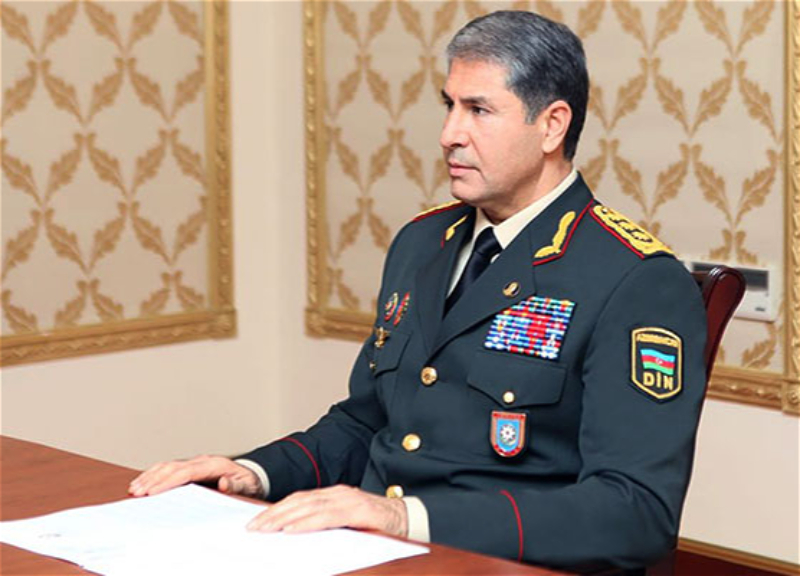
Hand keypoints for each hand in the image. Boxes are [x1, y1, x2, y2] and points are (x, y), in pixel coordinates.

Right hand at [129, 456, 260, 497]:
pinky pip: (171, 468)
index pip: (185, 472)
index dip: (167, 481)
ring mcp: (197, 463)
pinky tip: (145, 482)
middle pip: (173, 467)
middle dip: (153, 479)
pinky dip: (155, 474)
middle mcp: (203, 461)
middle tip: (137, 492)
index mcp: (214, 465)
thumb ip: (236, 485)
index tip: (152, 491)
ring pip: (168, 466)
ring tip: (135, 488)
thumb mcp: (247, 486)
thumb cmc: (249, 482)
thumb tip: (224, 483)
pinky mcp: (193, 468)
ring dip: (151, 476)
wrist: (253, 475)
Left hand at [246, 485, 407, 537]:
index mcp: (334, 495)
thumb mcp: (346, 524)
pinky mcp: (358, 511)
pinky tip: (292, 530)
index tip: (257, 522)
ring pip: (309, 507)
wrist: (409, 519)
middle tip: (253, 528)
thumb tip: (296, 536)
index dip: (277, 510)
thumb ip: (325, 525)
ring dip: (284, 518)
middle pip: (299, 501)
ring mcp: (348, 500)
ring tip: (265, 529)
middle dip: (273, 514)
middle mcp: (338, 494)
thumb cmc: (378, 525)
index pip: (299, 500)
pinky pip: (327, 517)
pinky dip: (307, 523)